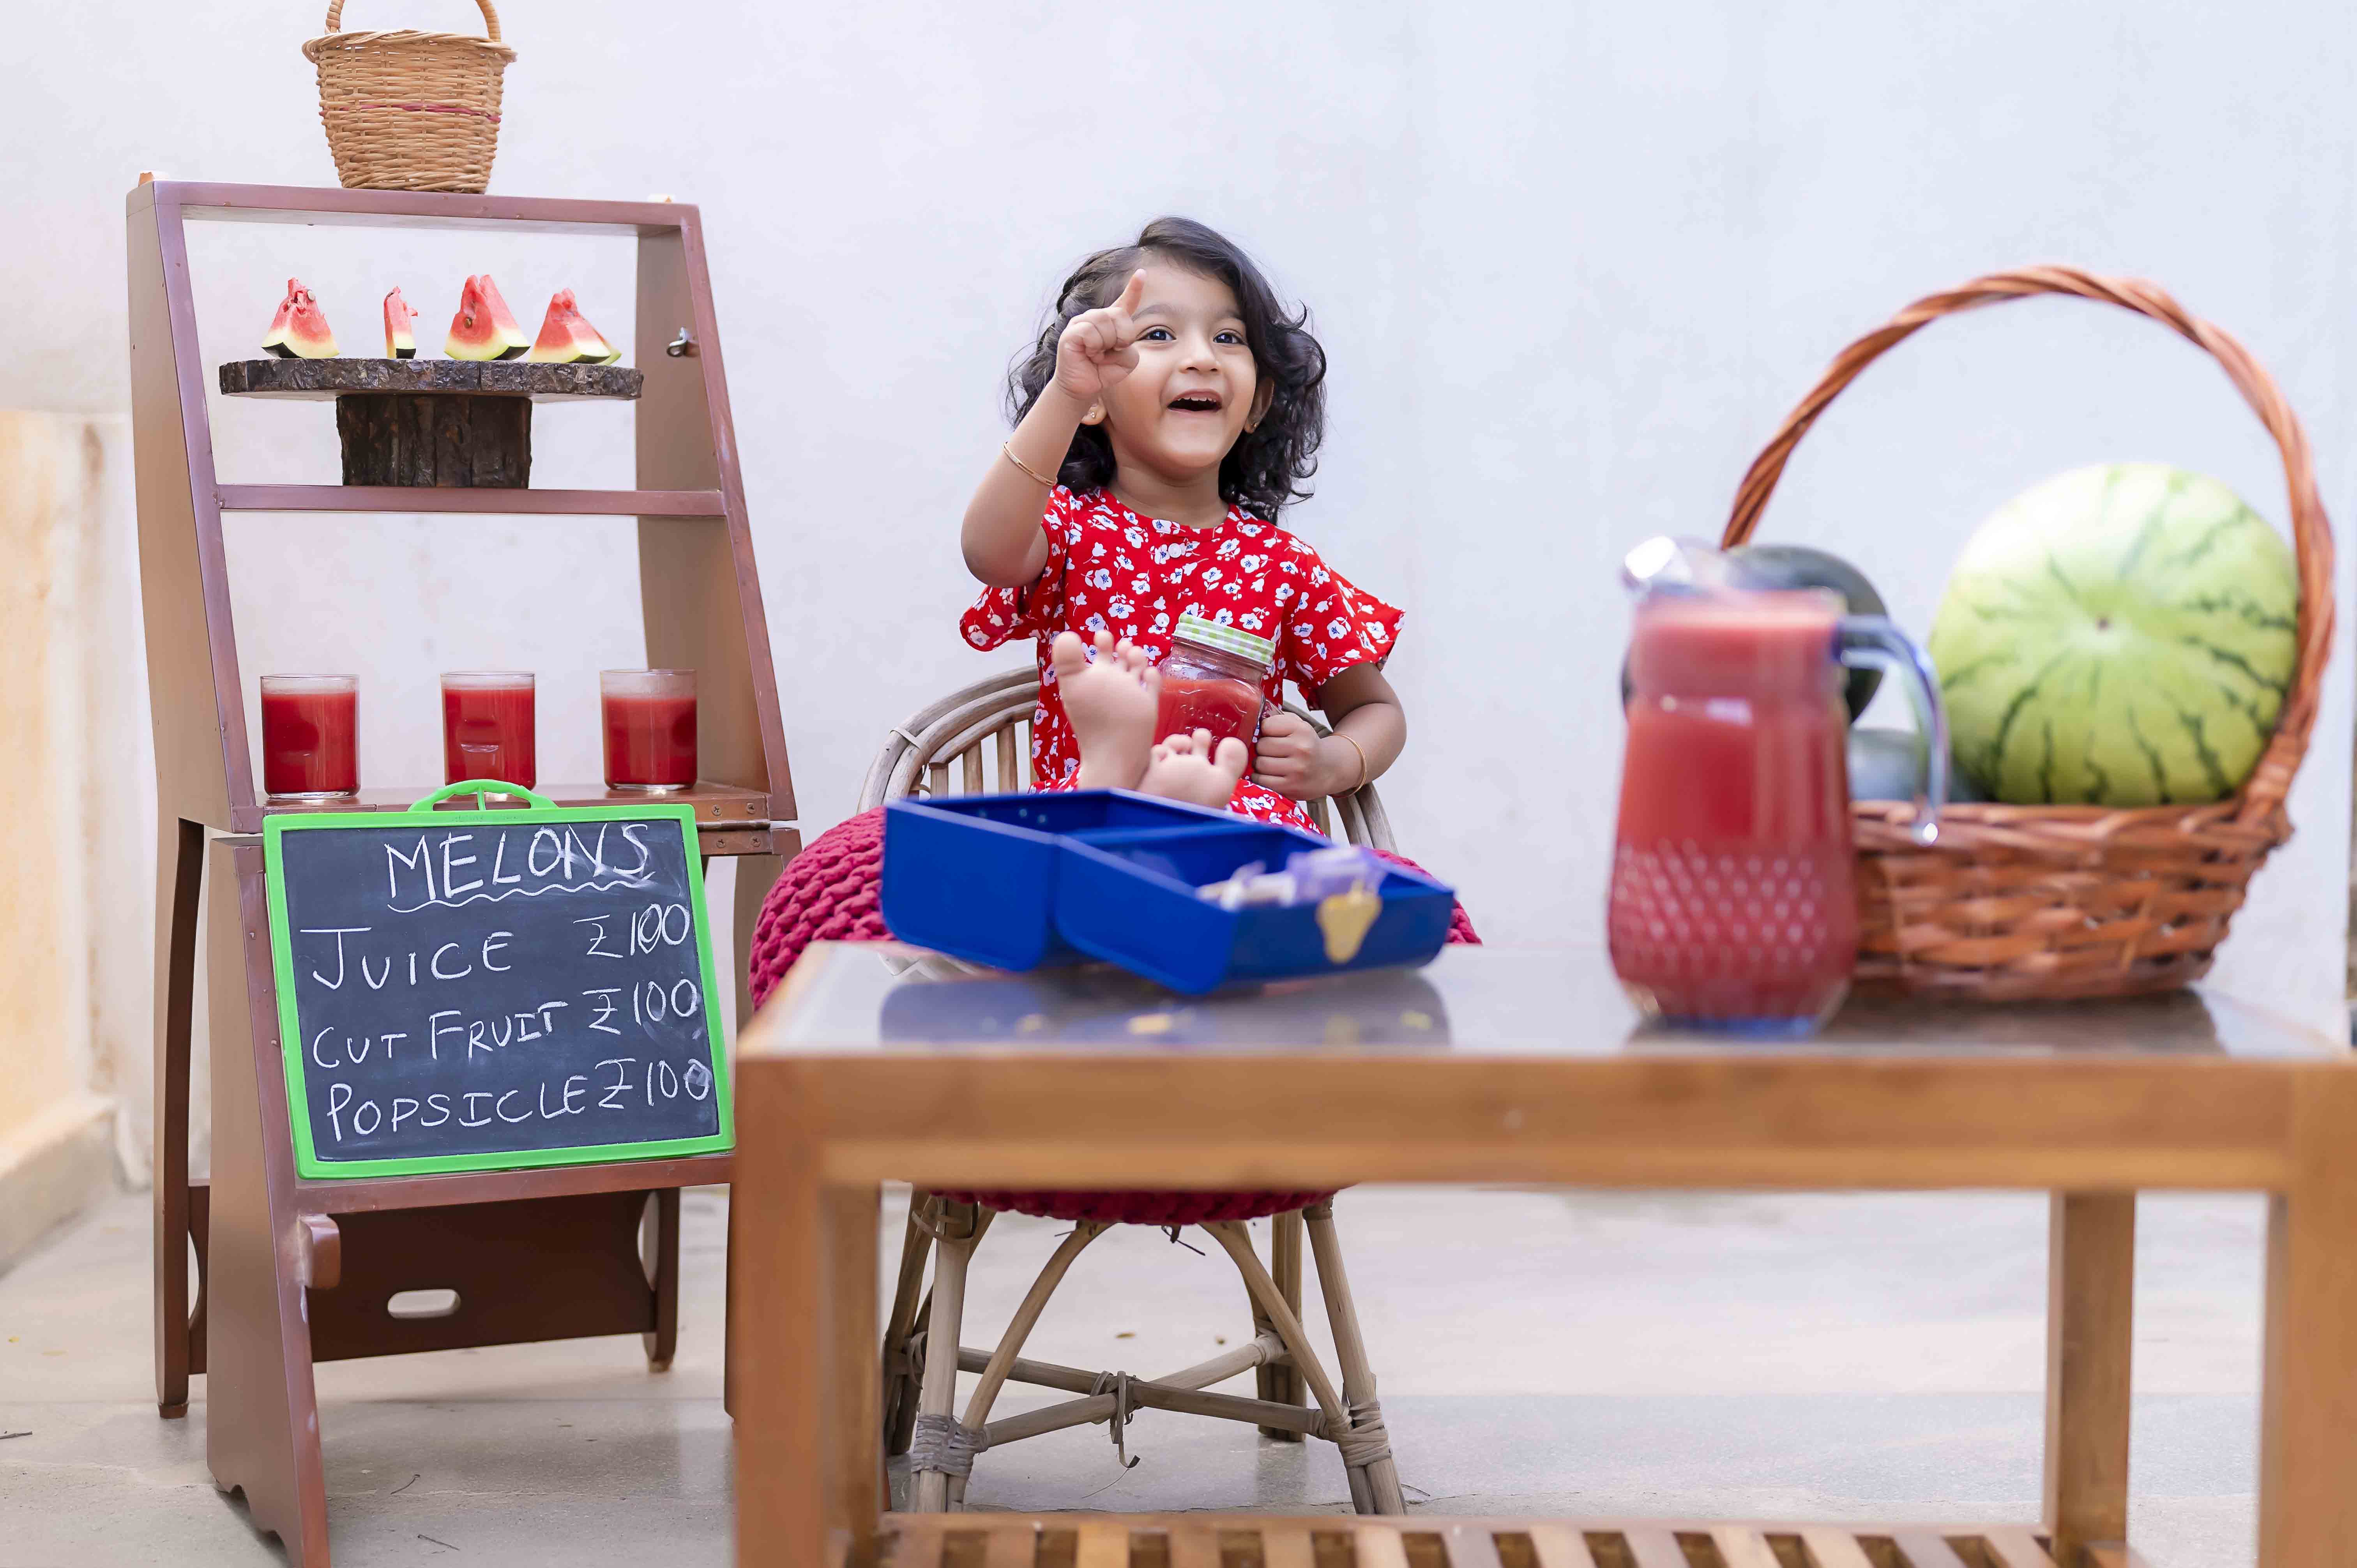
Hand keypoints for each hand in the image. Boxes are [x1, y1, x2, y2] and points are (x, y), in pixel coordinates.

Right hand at [1053, 270, 1144, 405]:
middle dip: (1122, 337)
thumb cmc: (1104, 372)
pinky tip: (1088, 354)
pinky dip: (1094, 347)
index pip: (1124, 302)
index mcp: (1111, 322)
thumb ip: (1130, 345)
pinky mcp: (1071, 332)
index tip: (1142, 273)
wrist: (1084, 388)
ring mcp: (1081, 323)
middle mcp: (1095, 318)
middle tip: (1111, 351)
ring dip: (1106, 343)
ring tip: (1097, 355)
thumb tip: (1114, 335)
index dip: (1134, 288)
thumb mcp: (1127, 360)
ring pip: (1104, 321)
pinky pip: (1090, 332)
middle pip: (1119, 314)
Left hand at [1249, 709, 1330, 799]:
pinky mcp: (1290, 788)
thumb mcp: (1299, 726)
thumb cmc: (1307, 746)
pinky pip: (1261, 780)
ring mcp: (1297, 770)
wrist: (1328, 770)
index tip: (1271, 735)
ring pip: (1260, 763)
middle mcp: (1301, 749)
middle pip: (1261, 745)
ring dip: (1260, 764)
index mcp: (1302, 730)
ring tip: (1270, 764)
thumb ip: (1277, 719)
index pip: (1266, 725)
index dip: (1265, 730)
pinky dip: (1260, 778)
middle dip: (1262, 749)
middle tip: (1270, 752)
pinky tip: (1269, 775)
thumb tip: (1252, 721)